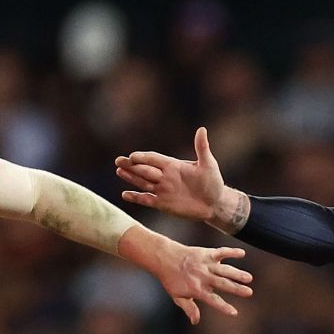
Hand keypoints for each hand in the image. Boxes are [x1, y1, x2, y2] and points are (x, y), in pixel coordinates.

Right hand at [116, 127, 237, 225]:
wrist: (214, 203)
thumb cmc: (213, 182)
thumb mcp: (208, 164)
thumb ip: (202, 148)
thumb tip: (202, 129)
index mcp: (173, 165)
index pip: (154, 159)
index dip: (144, 158)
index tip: (133, 156)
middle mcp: (164, 177)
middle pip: (144, 170)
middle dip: (132, 166)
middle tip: (118, 161)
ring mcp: (162, 190)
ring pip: (142, 182)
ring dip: (131, 177)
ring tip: (119, 171)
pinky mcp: (163, 204)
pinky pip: (146, 199)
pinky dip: (136, 197)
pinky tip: (125, 194)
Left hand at [150, 240, 253, 323]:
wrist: (164, 258)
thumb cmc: (171, 279)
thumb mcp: (177, 296)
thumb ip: (189, 308)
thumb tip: (196, 321)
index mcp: (196, 289)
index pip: (213, 300)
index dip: (223, 307)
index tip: (234, 312)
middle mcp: (203, 277)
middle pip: (223, 284)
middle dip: (236, 288)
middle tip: (249, 292)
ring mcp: (206, 264)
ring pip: (225, 270)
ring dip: (237, 274)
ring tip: (249, 278)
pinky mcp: (207, 254)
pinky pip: (221, 252)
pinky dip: (231, 252)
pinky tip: (242, 253)